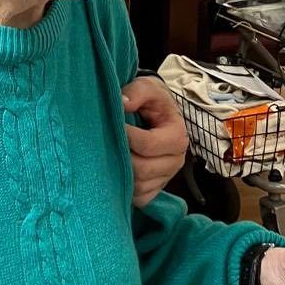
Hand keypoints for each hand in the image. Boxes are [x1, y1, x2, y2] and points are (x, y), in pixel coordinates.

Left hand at [121, 75, 186, 207]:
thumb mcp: (147, 87)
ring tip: (109, 154)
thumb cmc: (151, 101)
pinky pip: (138, 198)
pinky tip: (118, 170)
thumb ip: (137, 91)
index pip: (147, 144)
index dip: (126, 135)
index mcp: (177, 137)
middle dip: (121, 156)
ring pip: (138, 186)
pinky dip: (125, 188)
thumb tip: (122, 102)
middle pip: (142, 169)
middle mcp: (176, 161)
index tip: (114, 124)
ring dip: (120, 172)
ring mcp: (166, 178)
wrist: (156, 114)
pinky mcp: (155, 190)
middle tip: (106, 143)